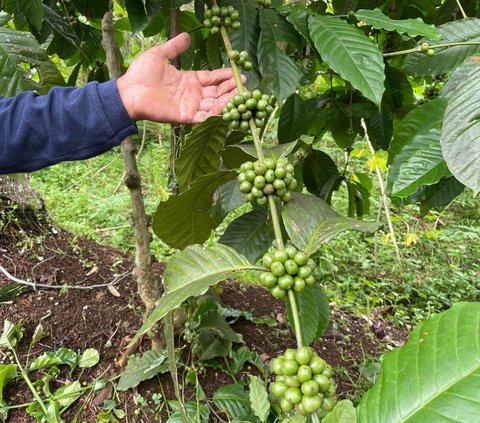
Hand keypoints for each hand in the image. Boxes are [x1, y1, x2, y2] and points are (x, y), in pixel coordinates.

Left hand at [117, 33, 242, 123]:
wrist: (128, 91)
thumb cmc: (140, 74)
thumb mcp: (159, 54)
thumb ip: (174, 47)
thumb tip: (187, 36)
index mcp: (188, 80)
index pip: (212, 78)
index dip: (225, 75)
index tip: (238, 71)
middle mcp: (192, 94)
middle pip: (217, 93)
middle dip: (231, 89)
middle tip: (245, 84)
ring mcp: (190, 106)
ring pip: (215, 105)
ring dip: (228, 101)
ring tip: (242, 95)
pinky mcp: (185, 116)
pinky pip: (205, 117)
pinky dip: (217, 113)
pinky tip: (227, 106)